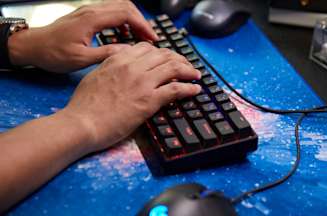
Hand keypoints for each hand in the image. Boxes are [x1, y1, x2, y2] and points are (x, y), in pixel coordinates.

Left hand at [8, 0, 157, 72]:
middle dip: (141, 21)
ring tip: (140, 36)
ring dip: (132, 20)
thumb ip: (106, 54)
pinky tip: (123, 34)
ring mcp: (89, 11)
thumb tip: (128, 52)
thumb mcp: (80, 59)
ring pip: (119, 7)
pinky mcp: (86, 16)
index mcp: (91, 19)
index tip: (152, 39)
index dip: (142, 25)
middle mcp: (91, 11)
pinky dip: (122, 21)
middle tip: (149, 38)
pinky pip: (110, 12)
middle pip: (125, 6)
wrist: (33, 46)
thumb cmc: (53, 53)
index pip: (126, 14)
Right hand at [62, 42, 201, 152]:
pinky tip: (195, 89)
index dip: (162, 52)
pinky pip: (176, 89)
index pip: (147, 48)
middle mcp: (133, 67)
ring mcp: (142, 83)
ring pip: (174, 68)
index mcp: (119, 60)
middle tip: (186, 66)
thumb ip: (110, 66)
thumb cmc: (84, 105)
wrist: (81, 124)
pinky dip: (189, 88)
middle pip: (164, 55)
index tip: (167, 59)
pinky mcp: (149, 101)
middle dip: (179, 59)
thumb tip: (119, 62)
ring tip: (196, 74)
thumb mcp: (95, 76)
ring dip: (189, 70)